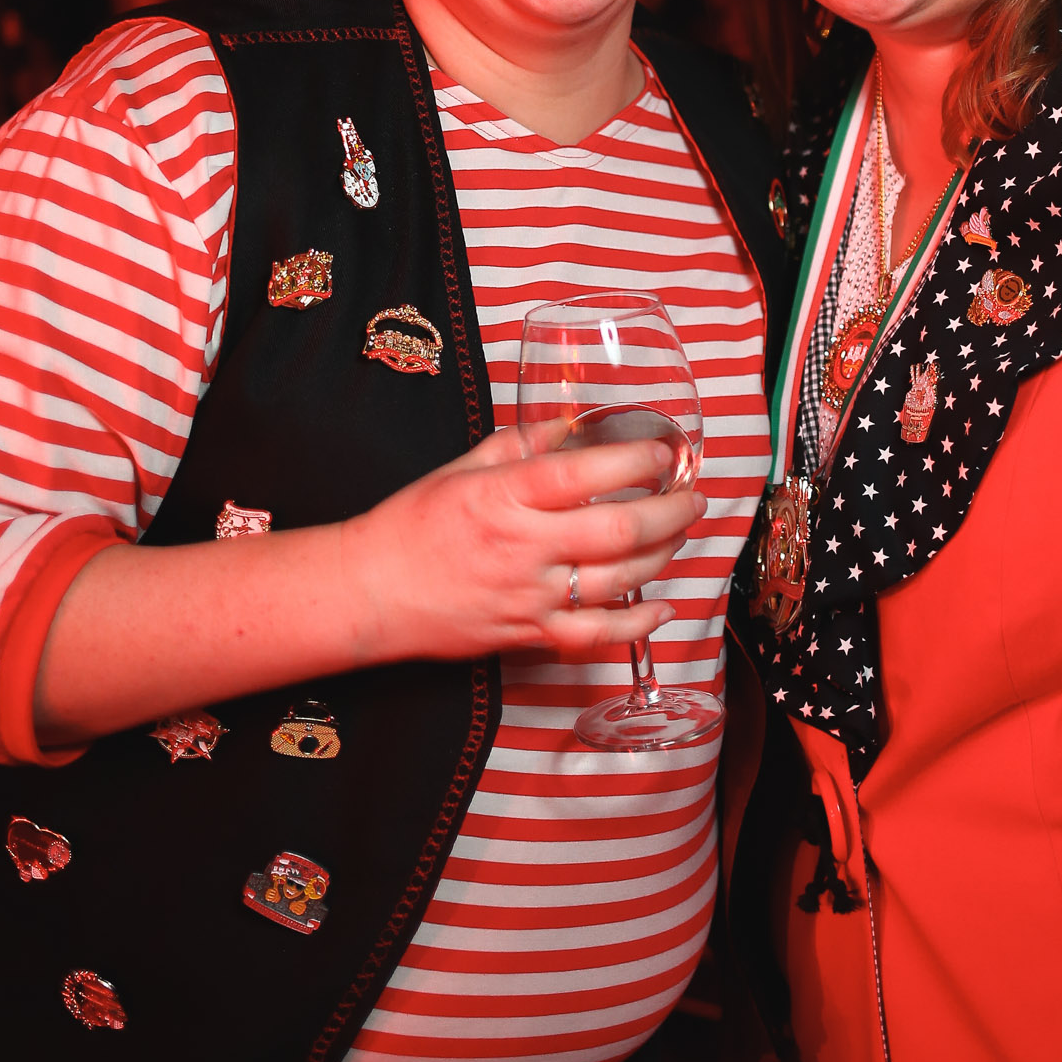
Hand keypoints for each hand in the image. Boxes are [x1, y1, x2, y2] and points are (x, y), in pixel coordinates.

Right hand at [345, 427, 704, 664]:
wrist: (369, 592)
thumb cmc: (409, 525)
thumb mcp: (460, 468)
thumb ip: (520, 445)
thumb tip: (569, 425)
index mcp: (504, 496)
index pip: (584, 473)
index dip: (635, 460)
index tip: (663, 451)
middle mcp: (523, 547)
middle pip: (617, 530)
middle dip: (669, 511)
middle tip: (692, 496)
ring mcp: (529, 596)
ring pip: (618, 580)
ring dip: (662, 555)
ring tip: (679, 534)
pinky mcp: (528, 634)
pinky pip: (595, 635)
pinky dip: (637, 624)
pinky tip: (661, 606)